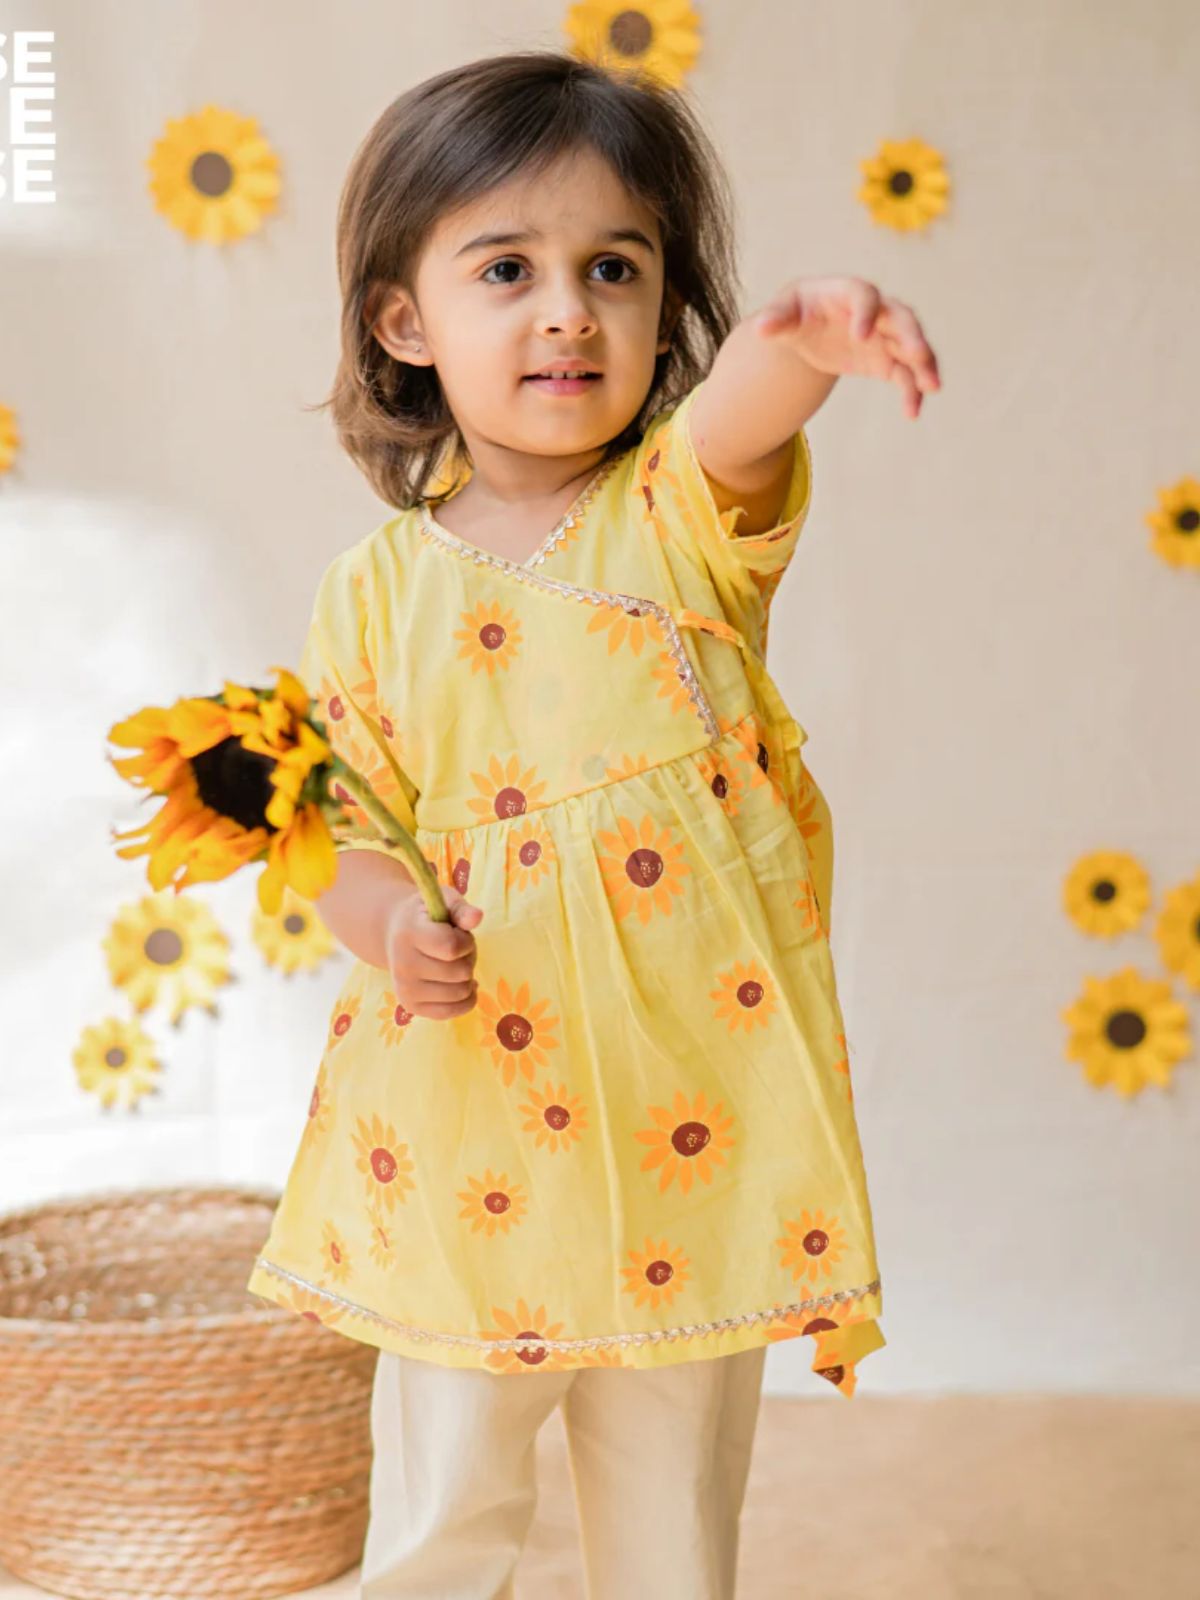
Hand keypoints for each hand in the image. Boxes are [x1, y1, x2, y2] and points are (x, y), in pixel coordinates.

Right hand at [385, 880, 482, 1020]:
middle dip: (469, 958)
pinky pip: (453, 1012)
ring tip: (455, 964)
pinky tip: (460, 984)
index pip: (451, 947)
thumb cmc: (426, 917)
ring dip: (468, 978)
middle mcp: (403, 965)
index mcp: (409, 934)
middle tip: (458, 950)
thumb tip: (476, 917)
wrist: (394, 934)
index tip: (460, 934)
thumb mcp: (442, 902)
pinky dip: (466, 1000)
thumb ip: (461, 909)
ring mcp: (405, 989)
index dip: (465, 941)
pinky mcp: (411, 1006)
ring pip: (460, 993)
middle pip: (459, 972)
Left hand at [754, 276, 941, 418]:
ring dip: (923, 364)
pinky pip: (905, 374)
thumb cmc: (797, 313)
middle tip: (918, 354)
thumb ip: (776, 320)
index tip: (862, 335)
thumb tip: (759, 329)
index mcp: (847, 292)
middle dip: (911, 335)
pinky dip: (911, 391)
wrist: (810, 327)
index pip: (863, 295)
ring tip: (932, 387)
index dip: (865, 312)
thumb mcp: (783, 314)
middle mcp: (875, 310)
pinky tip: (912, 413)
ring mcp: (885, 335)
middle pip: (900, 317)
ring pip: (911, 346)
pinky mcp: (887, 359)